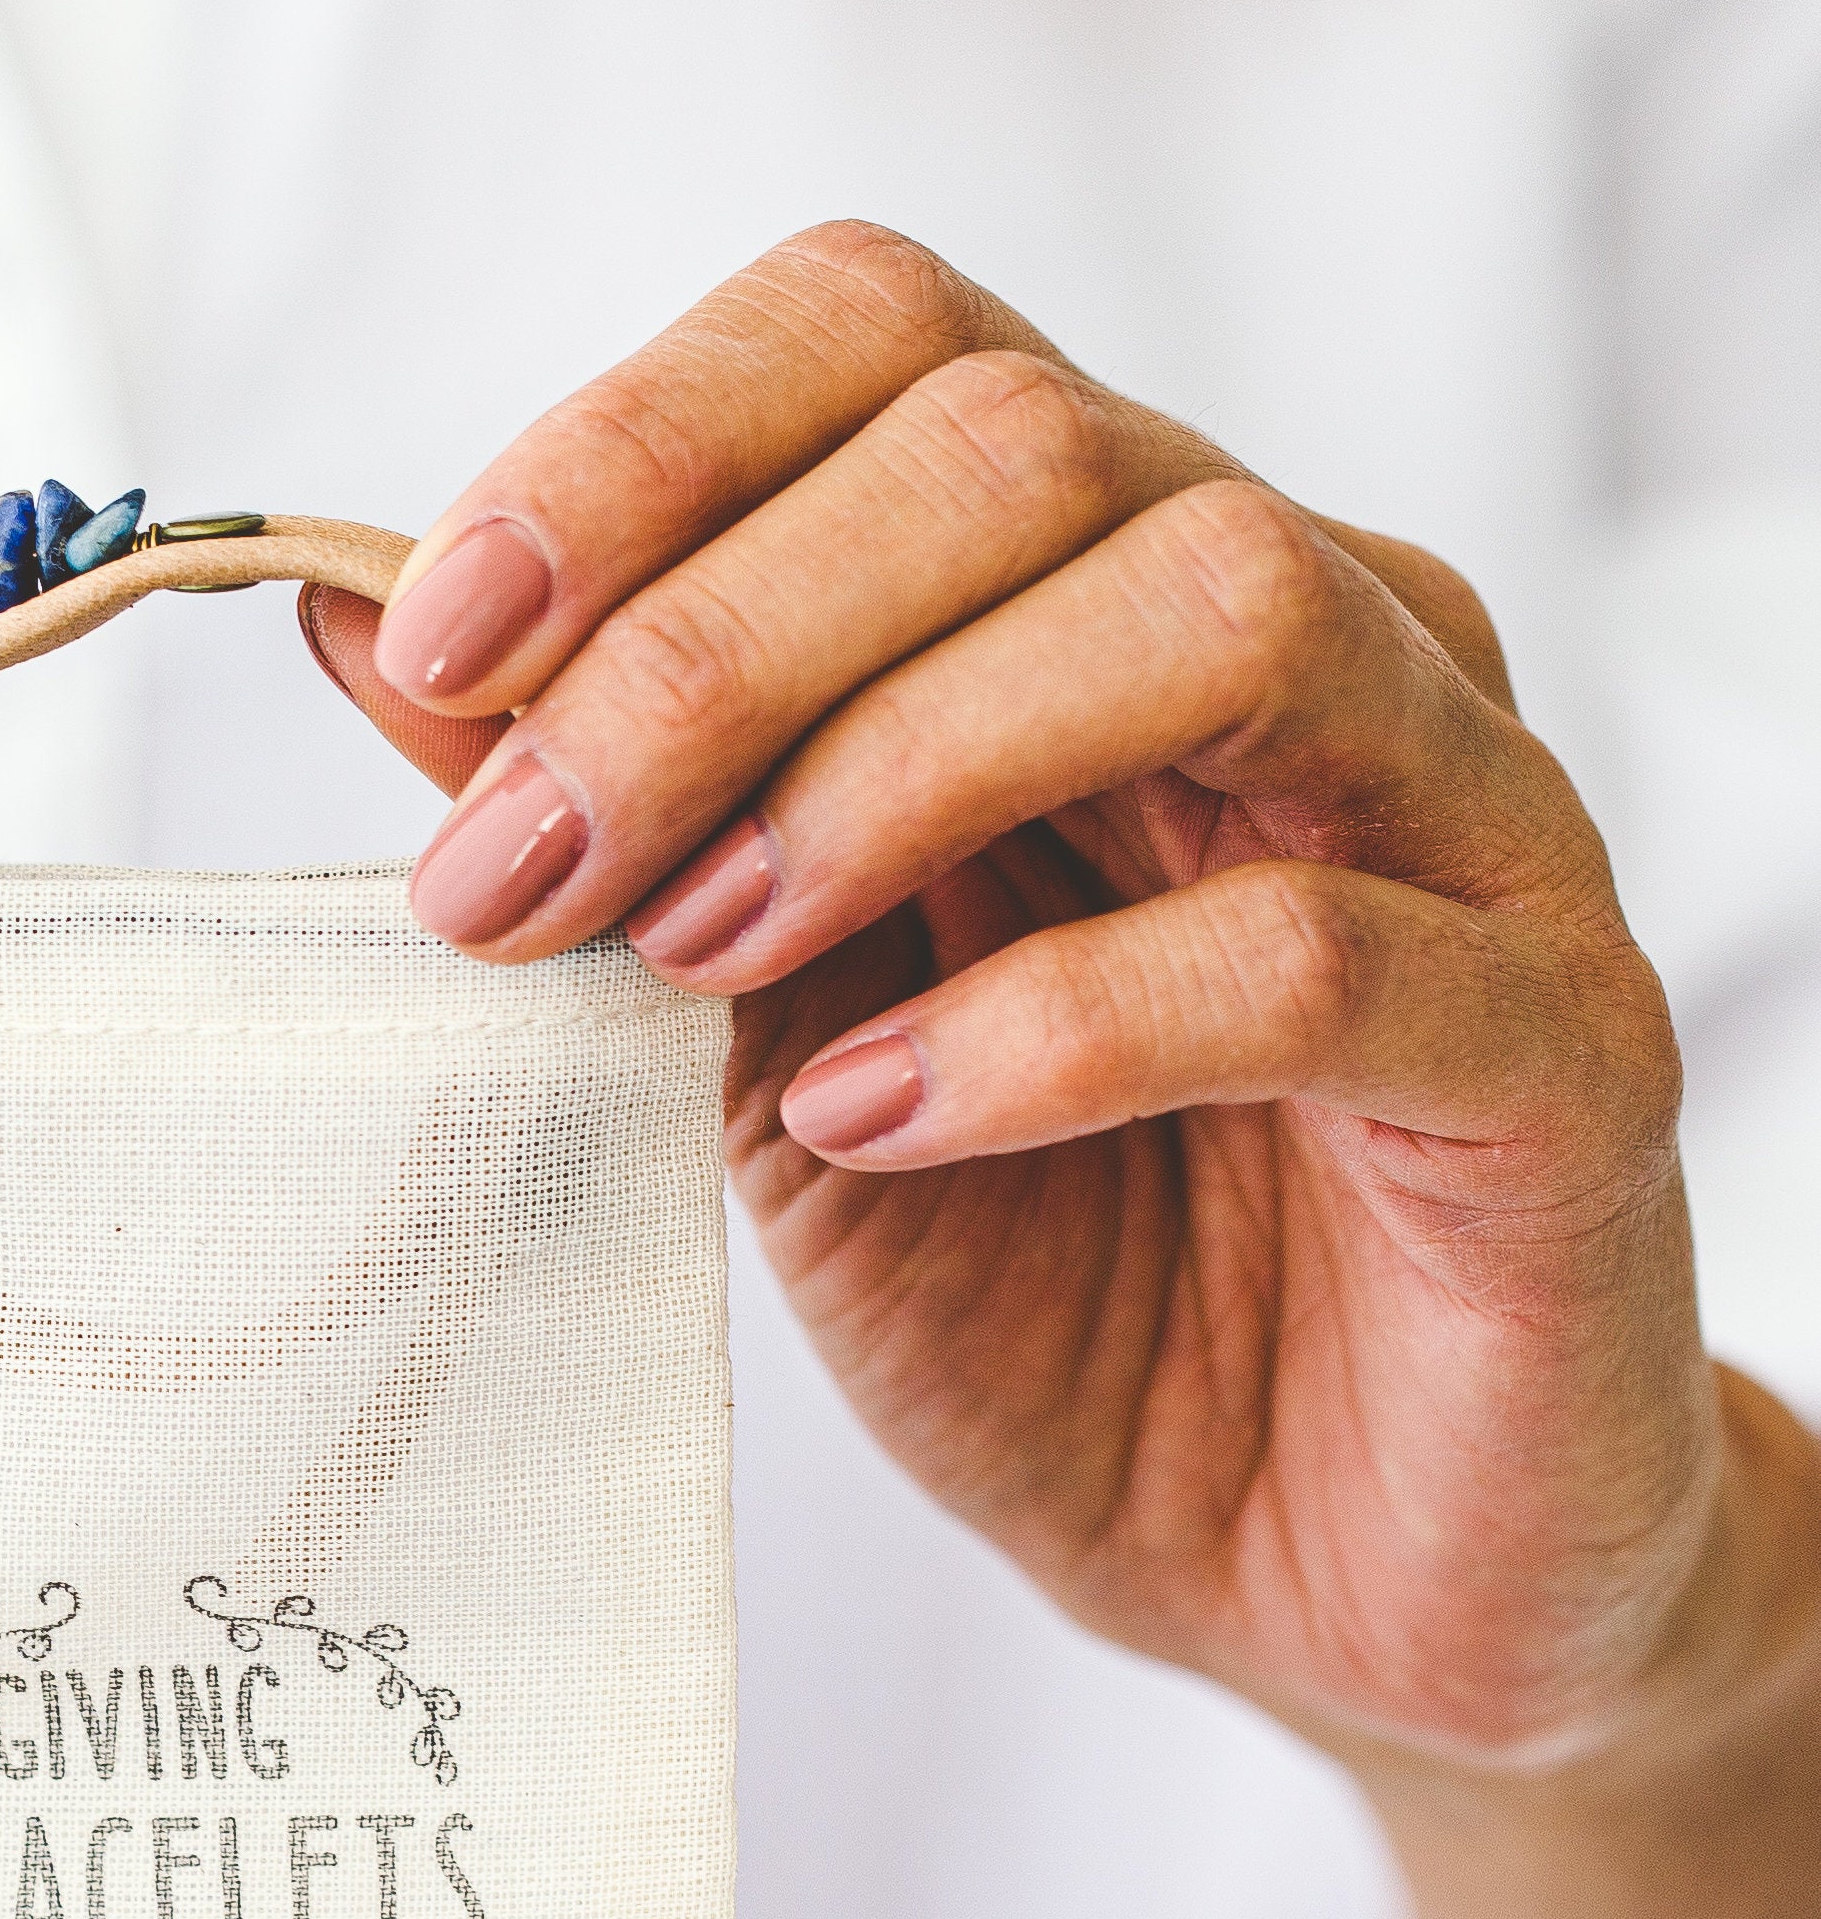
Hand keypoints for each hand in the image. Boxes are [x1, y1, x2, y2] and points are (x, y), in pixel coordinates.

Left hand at [306, 224, 1820, 1918]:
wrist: (1307, 1576)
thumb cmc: (1053, 1293)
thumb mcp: (765, 1048)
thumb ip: (623, 834)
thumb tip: (359, 619)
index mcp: (1099, 605)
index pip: (895, 342)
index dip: (643, 447)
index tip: (437, 647)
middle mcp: (1311, 648)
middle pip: (1022, 444)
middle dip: (704, 646)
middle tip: (513, 874)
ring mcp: (1466, 830)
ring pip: (1214, 607)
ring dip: (884, 770)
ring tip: (693, 961)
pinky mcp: (1559, 1055)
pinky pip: (1319, 956)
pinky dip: (1052, 1027)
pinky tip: (873, 1121)